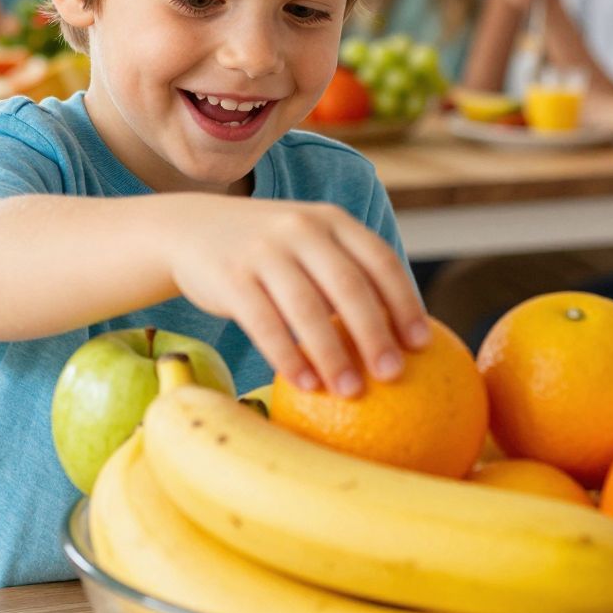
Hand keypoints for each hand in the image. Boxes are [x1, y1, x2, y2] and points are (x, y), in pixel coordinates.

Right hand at [168, 198, 429, 396]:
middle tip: (394, 374)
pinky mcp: (230, 276)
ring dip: (332, 353)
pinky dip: (287, 356)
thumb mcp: (308, 243)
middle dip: (375, 332)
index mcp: (330, 220)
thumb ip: (346, 274)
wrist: (190, 229)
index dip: (404, 301)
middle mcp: (300, 228)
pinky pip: (263, 322)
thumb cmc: (268, 252)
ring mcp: (263, 250)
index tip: (422, 344)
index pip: (379, 259)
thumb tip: (401, 340)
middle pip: (348, 284)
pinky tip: (304, 384)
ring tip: (350, 391)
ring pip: (307, 307)